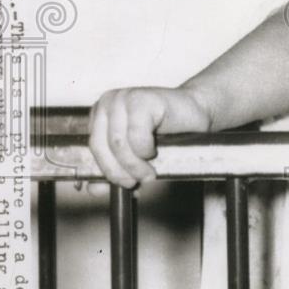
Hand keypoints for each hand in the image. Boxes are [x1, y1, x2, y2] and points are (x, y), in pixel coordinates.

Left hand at [88, 86, 210, 187]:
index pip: (93, 147)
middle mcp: (108, 102)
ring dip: (135, 165)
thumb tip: (94, 190)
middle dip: (119, 170)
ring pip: (118, 144)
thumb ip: (113, 168)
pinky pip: (136, 136)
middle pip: (101, 146)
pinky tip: (154, 150)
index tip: (123, 184)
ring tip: (149, 171)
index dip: (107, 170)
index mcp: (101, 112)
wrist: (196, 111)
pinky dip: (145, 150)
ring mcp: (124, 98)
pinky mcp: (142, 100)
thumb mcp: (134, 153)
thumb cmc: (167, 130)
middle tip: (136, 182)